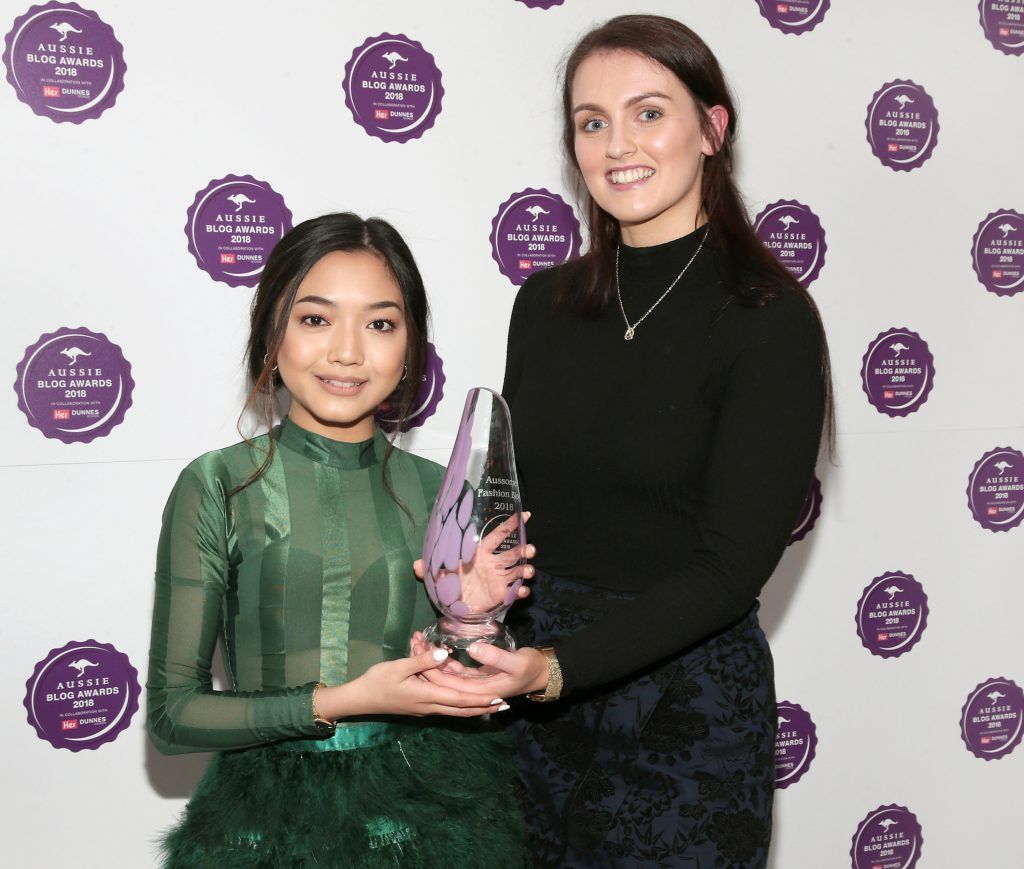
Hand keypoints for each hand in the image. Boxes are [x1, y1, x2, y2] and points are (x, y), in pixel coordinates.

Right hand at [316, 649, 507, 719]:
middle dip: (484, 708)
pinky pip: (446, 709)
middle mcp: (430, 706)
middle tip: (504, 706)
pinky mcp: (420, 707)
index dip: (481, 700)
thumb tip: (445, 654)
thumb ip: (423, 661)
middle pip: (462, 710)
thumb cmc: (378, 681)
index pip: (460, 700)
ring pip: (455, 711)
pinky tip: (466, 704)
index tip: (499, 698)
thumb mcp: (399, 667)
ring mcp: (425, 709)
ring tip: (492, 707)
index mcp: (428, 696)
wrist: (360, 699)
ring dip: (475, 709)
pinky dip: (461, 707)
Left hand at [409, 639, 549, 699]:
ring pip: (447, 676)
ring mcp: (474, 684)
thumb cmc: (530, 668)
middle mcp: (474, 691)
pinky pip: (455, 672)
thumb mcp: (515, 662)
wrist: (543, 672)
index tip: (418, 652)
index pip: (448, 684)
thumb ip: (494, 657)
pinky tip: (434, 649)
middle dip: (426, 663)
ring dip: (433, 661)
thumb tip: (473, 648)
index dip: (432, 669)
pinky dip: (444, 661)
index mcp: (480, 691)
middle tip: (413, 643)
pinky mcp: (477, 676)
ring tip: (419, 642)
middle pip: (443, 681)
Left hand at [413, 511, 535, 600]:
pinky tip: (521, 592)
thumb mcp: (437, 576)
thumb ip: (429, 568)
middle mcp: (493, 563)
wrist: (456, 608)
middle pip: (512, 552)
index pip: (497, 535)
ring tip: (528, 571)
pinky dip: (520, 591)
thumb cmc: (450, 584)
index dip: (510, 524)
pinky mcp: (503, 593)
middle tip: (530, 548)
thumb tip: (415, 564)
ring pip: (518, 569)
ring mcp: (500, 577)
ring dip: (526, 568)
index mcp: (480, 553)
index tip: (525, 515)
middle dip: (524, 548)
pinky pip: (515, 590)